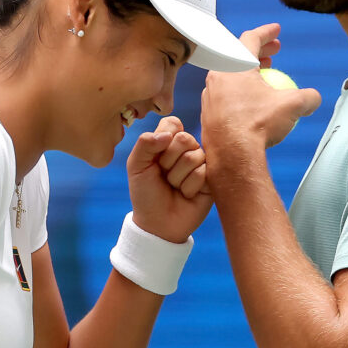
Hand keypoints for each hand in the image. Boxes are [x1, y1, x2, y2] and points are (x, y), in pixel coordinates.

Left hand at [126, 116, 212, 242]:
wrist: (157, 224)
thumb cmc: (145, 194)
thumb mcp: (136, 167)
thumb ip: (145, 143)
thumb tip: (168, 134)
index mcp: (168, 142)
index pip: (173, 123)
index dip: (163, 139)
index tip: (155, 158)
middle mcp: (187, 150)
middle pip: (185, 138)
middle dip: (169, 161)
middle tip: (164, 176)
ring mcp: (201, 164)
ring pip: (194, 156)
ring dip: (178, 177)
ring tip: (175, 187)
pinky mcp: (212, 179)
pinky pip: (204, 172)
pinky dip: (189, 187)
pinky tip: (186, 195)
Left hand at [201, 23, 321, 154]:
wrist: (231, 154)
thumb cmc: (258, 124)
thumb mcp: (291, 106)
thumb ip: (307, 97)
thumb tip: (313, 98)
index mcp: (236, 64)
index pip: (251, 38)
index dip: (267, 32)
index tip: (277, 31)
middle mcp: (218, 75)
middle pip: (238, 55)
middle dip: (258, 51)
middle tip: (273, 53)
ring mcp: (210, 94)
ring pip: (229, 75)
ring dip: (247, 72)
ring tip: (262, 77)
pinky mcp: (208, 112)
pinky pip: (225, 95)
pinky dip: (239, 93)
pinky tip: (251, 104)